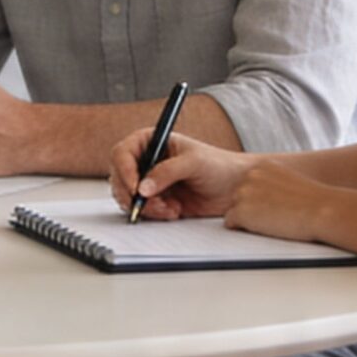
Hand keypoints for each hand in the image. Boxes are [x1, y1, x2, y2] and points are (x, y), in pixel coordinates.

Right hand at [111, 128, 250, 219]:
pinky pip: (143, 211)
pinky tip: (173, 211)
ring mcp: (150, 182)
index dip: (124, 170)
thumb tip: (144, 187)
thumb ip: (167, 172)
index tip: (135, 186)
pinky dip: (154, 214)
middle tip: (145, 203)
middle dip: (131, 193)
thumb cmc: (219, 166)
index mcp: (151, 142)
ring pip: (128, 197)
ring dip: (145, 206)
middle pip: (119, 177)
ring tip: (168, 207)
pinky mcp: (157, 201)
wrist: (237, 189)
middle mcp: (147, 161)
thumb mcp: (193, 163)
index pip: (123, 153)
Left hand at [219, 160, 342, 242]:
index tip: (274, 205)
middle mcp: (249, 175)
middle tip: (274, 215)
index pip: (247, 184)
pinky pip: (231, 223)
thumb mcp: (289, 181)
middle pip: (237, 196)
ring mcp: (243, 192)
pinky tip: (264, 227)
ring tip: (273, 220)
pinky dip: (243, 229)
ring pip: (234, 209)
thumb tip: (261, 195)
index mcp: (262, 166)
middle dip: (250, 207)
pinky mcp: (241, 211)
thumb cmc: (313, 202)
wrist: (323, 211)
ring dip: (248, 218)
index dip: (259, 199)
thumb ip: (271, 183)